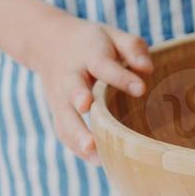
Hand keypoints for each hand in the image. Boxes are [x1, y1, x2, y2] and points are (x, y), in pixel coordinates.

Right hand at [29, 15, 152, 162]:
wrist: (46, 43)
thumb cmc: (93, 43)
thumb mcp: (113, 35)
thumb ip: (132, 48)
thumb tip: (147, 69)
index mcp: (88, 54)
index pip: (103, 65)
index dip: (120, 77)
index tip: (140, 89)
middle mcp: (70, 76)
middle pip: (72, 89)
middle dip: (78, 99)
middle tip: (87, 109)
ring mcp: (60, 96)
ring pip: (64, 116)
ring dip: (76, 134)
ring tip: (94, 152)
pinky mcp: (57, 112)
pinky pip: (63, 131)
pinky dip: (76, 146)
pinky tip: (97, 160)